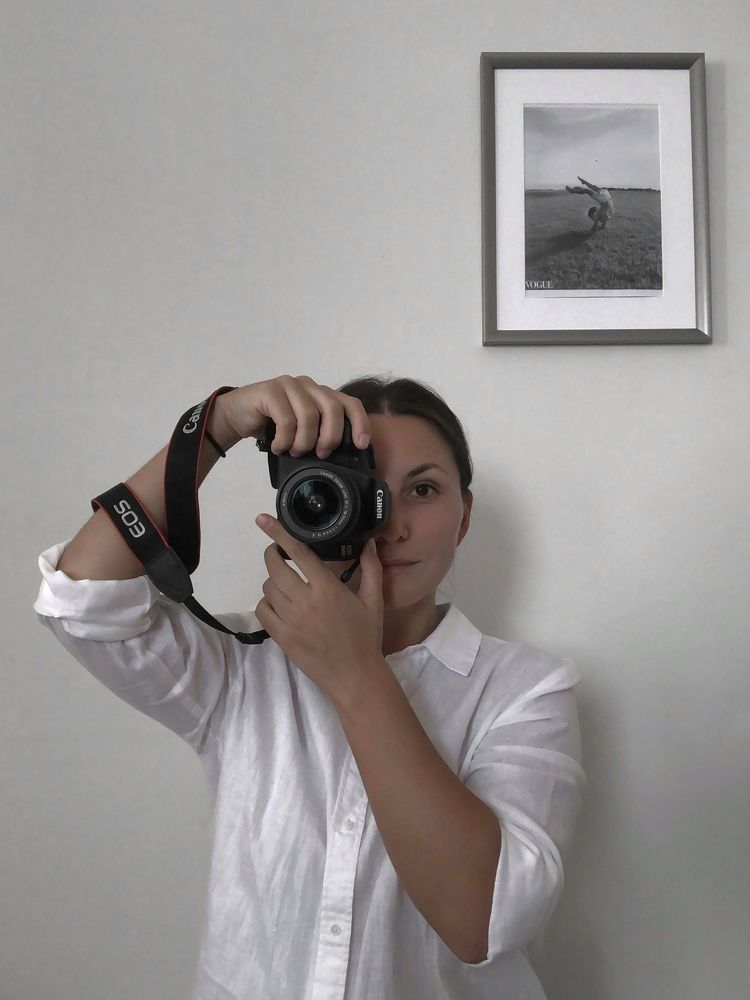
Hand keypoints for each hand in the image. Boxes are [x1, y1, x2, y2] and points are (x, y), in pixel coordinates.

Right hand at [217, 375, 371, 458]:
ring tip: (293, 451)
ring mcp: (289, 385)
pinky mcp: (270, 390)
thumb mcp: (301, 431)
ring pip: (309, 415)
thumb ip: (319, 433)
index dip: (360, 423)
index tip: (361, 445)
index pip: (350, 403)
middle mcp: (308, 386)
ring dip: (303, 441)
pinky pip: (286, 418)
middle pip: (333, 408)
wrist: (235, 416)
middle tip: (320, 453)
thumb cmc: (271, 426)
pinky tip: (278, 446)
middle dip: (330, 436)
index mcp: (321, 394)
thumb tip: (341, 455)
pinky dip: (284, 439)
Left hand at [253, 513, 384, 705]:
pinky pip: (262, 610)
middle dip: (273, 554)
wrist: (354, 675)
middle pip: (275, 567)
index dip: (279, 533)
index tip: (263, 520)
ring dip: (273, 580)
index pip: (298, 552)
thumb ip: (371, 568)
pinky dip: (266, 602)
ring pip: (268, 588)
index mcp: (327, 588)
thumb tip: (368, 542)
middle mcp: (305, 601)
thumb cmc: (366, 636)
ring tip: (287, 583)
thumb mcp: (374, 600)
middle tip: (280, 554)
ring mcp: (290, 620)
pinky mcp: (281, 637)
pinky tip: (279, 604)